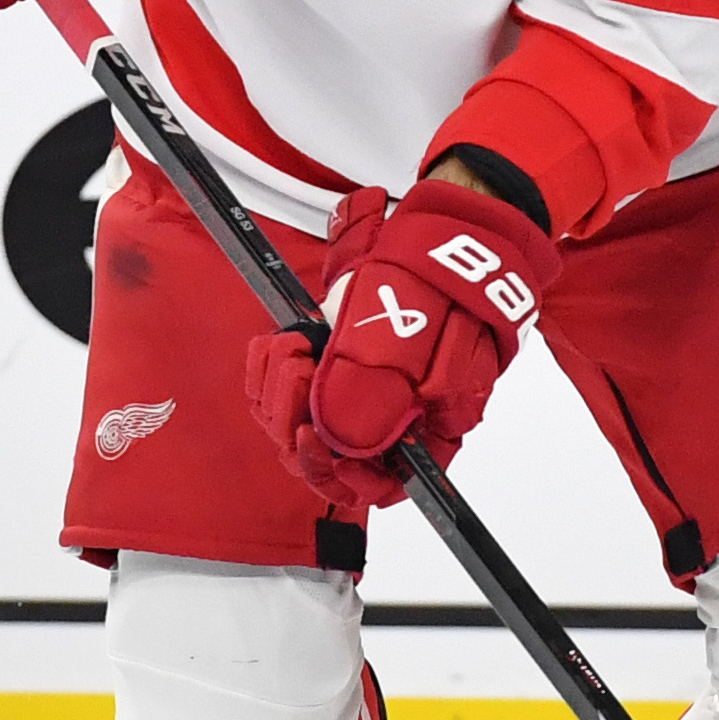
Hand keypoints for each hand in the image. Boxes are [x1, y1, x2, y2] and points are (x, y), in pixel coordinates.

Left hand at [246, 180, 559, 507]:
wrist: (445, 232)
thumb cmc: (442, 285)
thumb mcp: (413, 341)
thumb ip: (375, 395)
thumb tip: (336, 444)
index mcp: (426, 431)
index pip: (380, 487)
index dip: (339, 475)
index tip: (311, 437)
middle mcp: (391, 420)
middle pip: (328, 456)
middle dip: (295, 419)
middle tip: (295, 369)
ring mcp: (359, 388)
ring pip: (299, 421)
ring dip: (279, 389)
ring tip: (291, 344)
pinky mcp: (332, 360)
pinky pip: (287, 386)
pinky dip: (273, 367)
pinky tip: (281, 340)